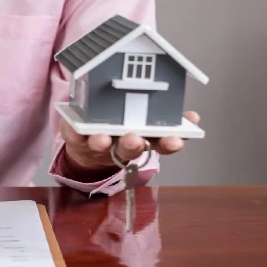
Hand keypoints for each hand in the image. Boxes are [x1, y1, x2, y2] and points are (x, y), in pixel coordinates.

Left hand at [60, 111, 199, 170]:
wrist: (88, 145)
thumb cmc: (123, 130)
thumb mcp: (148, 123)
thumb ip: (171, 122)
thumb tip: (194, 118)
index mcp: (144, 139)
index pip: (160, 143)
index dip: (169, 143)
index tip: (176, 140)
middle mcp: (121, 143)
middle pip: (131, 147)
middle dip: (133, 144)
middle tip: (135, 139)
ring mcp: (98, 142)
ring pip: (102, 144)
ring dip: (101, 142)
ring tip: (103, 139)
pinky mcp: (76, 137)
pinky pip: (73, 134)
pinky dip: (73, 131)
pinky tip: (76, 128)